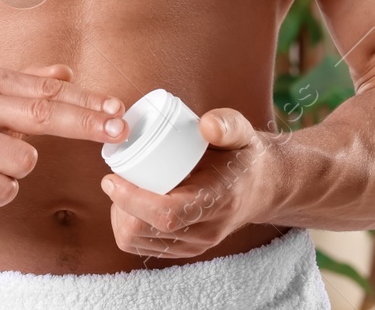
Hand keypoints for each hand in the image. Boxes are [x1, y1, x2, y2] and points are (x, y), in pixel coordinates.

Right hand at [0, 64, 126, 215]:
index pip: (47, 89)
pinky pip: (3, 190)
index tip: (119, 109)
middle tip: (120, 131)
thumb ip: (26, 84)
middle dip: (86, 123)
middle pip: (43, 113)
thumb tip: (67, 72)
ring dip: (18, 169)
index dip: (87, 100)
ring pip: (25, 161)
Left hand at [101, 107, 274, 258]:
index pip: (167, 214)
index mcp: (218, 200)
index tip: (112, 177)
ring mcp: (197, 244)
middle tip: (114, 178)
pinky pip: (143, 246)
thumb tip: (205, 125)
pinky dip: (127, 225)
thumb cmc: (243, 155)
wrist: (262, 187)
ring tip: (122, 189)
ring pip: (138, 242)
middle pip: (146, 231)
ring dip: (120, 215)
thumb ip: (227, 124)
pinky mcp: (187, 249)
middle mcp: (207, 229)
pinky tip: (130, 204)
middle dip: (119, 205)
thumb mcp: (241, 133)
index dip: (133, 199)